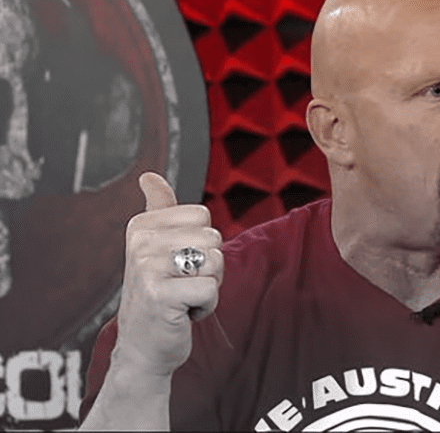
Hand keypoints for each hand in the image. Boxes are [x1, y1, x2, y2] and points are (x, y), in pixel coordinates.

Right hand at [113, 172, 223, 376]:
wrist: (143, 348)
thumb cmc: (159, 295)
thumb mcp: (155, 248)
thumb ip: (158, 210)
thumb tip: (148, 176)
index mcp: (141, 226)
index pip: (203, 215)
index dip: (202, 244)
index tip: (179, 264)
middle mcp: (140, 243)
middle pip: (213, 238)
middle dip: (209, 267)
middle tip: (182, 285)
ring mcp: (147, 268)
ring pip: (215, 261)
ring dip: (209, 286)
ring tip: (184, 298)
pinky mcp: (160, 295)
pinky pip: (210, 289)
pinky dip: (206, 307)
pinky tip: (183, 314)